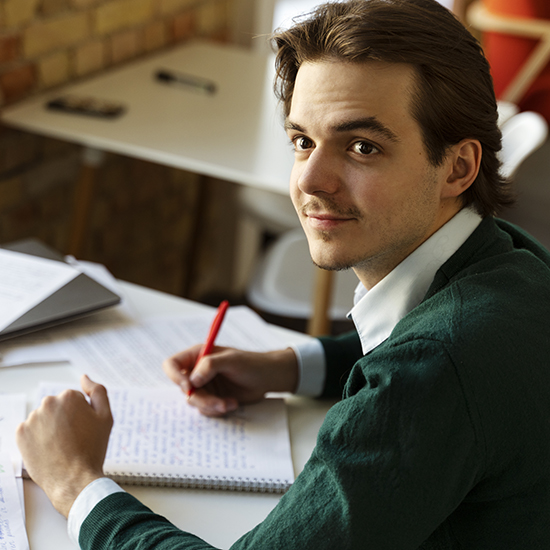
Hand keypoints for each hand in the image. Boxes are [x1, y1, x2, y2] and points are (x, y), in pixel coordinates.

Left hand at [16, 375, 112, 517]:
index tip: (84, 429)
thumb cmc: (92, 448)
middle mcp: (47, 403)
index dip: (81, 415)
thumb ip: (98, 391)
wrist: (74, 479)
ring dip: (50, 428)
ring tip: (61, 446)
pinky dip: (38, 438)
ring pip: (43, 419)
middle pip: (57, 407)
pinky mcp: (20, 434)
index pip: (74, 400)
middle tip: (74, 439)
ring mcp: (32, 419)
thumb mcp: (106, 416)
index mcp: (68, 396)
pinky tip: (49, 449)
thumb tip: (84, 377)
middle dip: (64, 419)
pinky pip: (30, 431)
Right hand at [163, 346, 298, 416]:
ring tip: (230, 402)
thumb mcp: (231, 360)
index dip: (174, 376)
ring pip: (194, 402)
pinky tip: (233, 403)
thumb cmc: (251, 363)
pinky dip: (218, 409)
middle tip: (218, 402)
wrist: (267, 378)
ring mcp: (204, 386)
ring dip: (212, 405)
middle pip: (183, 389)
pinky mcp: (212, 399)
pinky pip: (205, 410)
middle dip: (201, 398)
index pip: (172, 364)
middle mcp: (197, 371)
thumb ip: (210, 365)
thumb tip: (192, 379)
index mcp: (197, 355)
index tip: (188, 387)